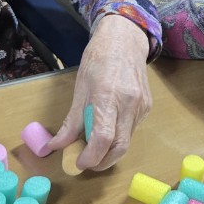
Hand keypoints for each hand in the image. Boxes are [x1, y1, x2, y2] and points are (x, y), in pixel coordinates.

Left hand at [47, 15, 152, 171]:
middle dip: (101, 162)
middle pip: (119, 148)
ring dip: (109, 151)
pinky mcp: (147, 108)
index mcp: (107, 96)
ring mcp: (141, 107)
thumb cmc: (98, 60)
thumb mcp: (79, 88)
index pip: (103, 138)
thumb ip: (70, 121)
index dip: (90, 157)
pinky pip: (131, 130)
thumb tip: (56, 146)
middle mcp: (129, 104)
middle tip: (85, 163)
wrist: (125, 40)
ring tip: (93, 146)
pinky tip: (107, 129)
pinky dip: (118, 137)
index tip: (77, 163)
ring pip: (127, 141)